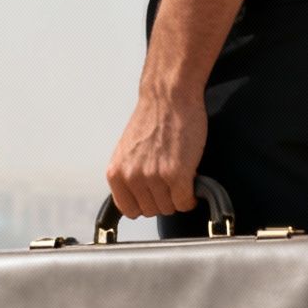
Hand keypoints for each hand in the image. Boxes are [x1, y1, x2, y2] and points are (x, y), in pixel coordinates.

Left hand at [106, 88, 206, 218]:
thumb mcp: (127, 152)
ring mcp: (153, 177)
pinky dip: (192, 197)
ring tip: (180, 176)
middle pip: (151, 211)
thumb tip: (137, 197)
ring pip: (169, 208)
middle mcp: (131, 177)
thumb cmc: (151, 120)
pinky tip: (191, 181)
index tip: (154, 194)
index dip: (144, 203)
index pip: (128, 210)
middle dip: (163, 199)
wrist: (168, 97)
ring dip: (178, 197)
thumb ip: (129, 175)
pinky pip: (185, 203)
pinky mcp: (176, 175)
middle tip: (170, 181)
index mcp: (116, 173)